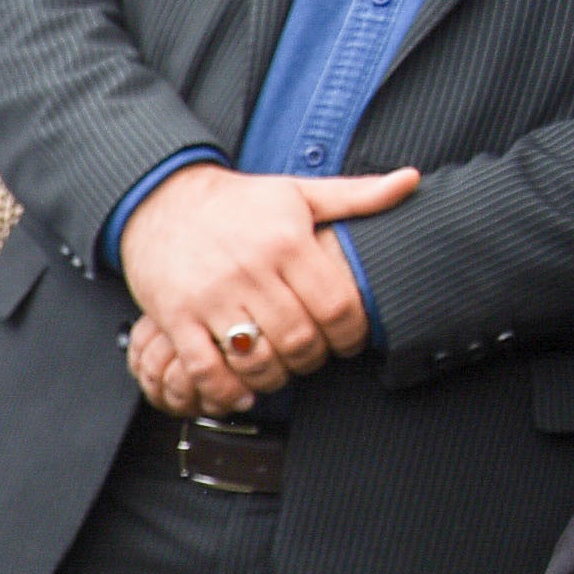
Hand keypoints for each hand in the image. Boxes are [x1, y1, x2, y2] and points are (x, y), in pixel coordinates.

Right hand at [117, 162, 416, 412]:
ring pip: (256, 359)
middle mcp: (250, 270)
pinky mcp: (176, 317)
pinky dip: (226, 390)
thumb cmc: (236, 202)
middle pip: (299, 340)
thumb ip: (356, 195)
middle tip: (312, 358)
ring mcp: (210, 297)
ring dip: (274, 379)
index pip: (336, 306)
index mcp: (287, 242)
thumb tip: (411, 181)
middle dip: (313, 360)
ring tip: (279, 373)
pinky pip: (205, 368)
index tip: (347, 342)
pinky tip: (240, 392)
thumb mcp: (297, 192)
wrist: (162, 199)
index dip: (350, 335)